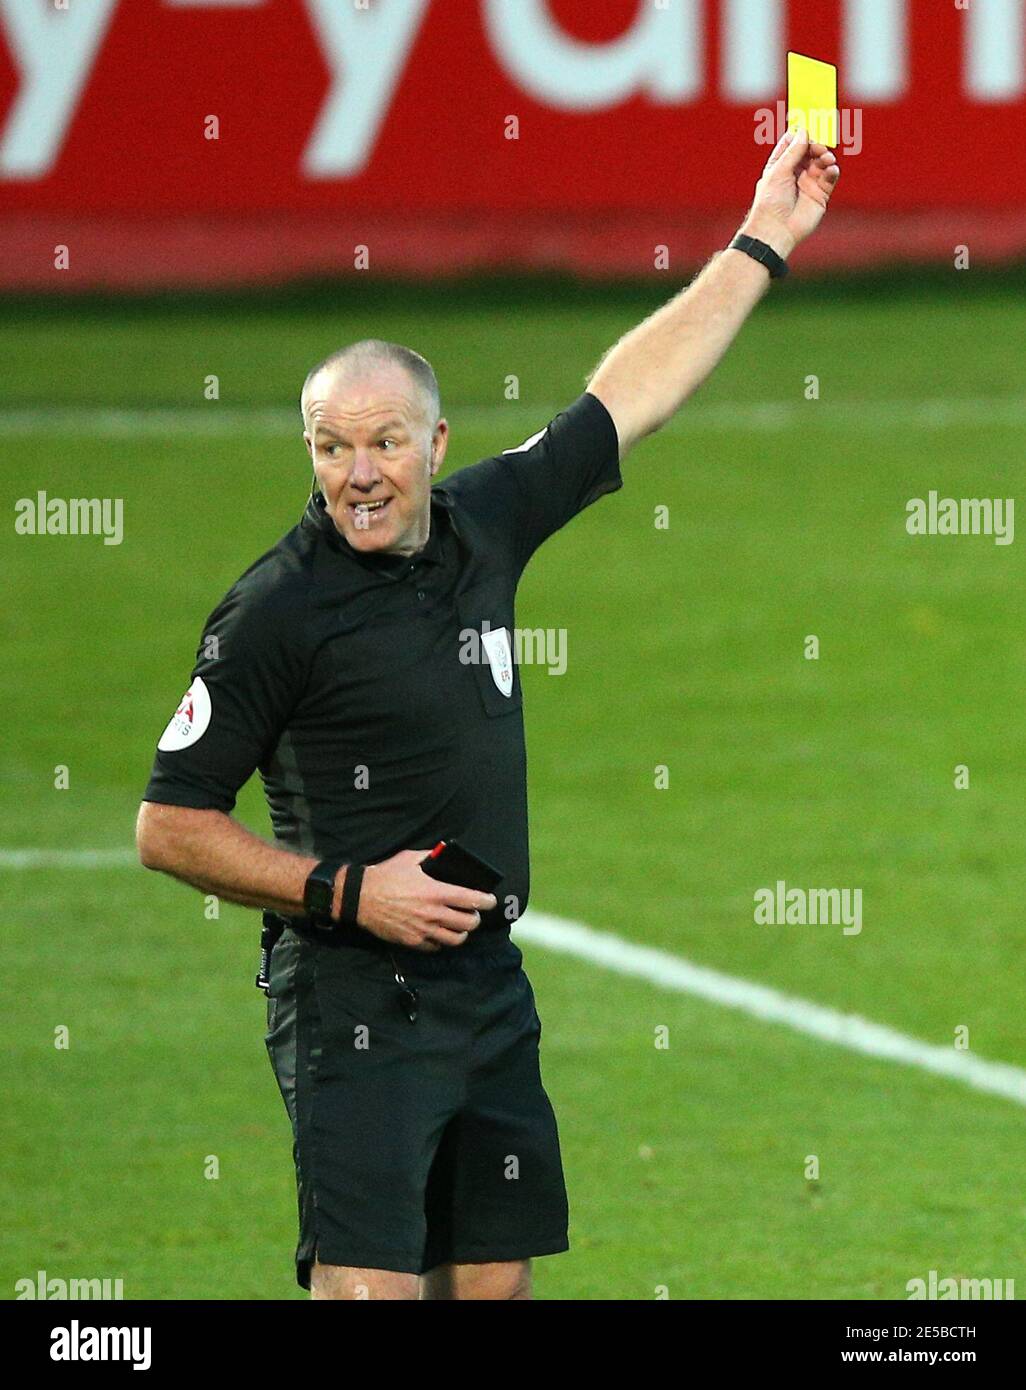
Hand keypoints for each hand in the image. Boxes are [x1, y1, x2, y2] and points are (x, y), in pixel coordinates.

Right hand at [354, 849, 497, 951]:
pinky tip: (440, 933)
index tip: (491, 901)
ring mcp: (423, 930)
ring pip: (456, 939)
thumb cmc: (385, 876)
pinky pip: (437, 947)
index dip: (486, 902)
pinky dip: (442, 941)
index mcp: (435, 892)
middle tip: (474, 913)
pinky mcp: (413, 942)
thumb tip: (444, 853)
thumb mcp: (409, 859)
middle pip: (468, 923)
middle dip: (476, 918)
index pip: (471, 900)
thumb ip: (430, 856)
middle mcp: (432, 913)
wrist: (360, 898)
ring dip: (462, 932)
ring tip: (461, 926)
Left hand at [741, 127, 840, 258]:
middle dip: (817, 144)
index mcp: (781, 164)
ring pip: (822, 161)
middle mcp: (796, 172)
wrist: (776, 231)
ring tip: (826, 159)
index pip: (793, 142)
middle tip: (819, 146)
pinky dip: (833, 171)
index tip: (810, 124)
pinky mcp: (820, 194)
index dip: (802, 132)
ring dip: (826, 156)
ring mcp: (809, 182)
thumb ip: (793, 151)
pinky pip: (830, 177)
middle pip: (811, 149)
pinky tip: (831, 169)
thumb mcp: (778, 172)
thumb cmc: (770, 203)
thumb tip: (804, 131)